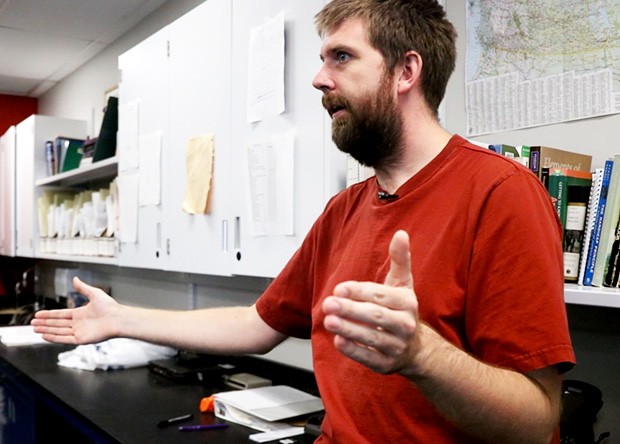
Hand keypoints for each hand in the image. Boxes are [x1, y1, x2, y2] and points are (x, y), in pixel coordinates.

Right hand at [31, 277, 119, 344]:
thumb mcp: (94, 293)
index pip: (61, 315)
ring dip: (46, 330)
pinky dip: (54, 338)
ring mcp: (79, 332)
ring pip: (58, 331)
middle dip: (44, 323)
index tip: (38, 315)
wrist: (118, 318)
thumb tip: (75, 278)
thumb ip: (83, 288)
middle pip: (57, 324)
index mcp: (80, 314)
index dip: (49, 315)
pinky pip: (64, 339)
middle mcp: (78, 323)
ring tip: (34, 329)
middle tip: (32, 323)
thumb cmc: (110, 306)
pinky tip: (44, 336)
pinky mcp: (81, 339)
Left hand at [322, 230, 421, 373]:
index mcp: (407, 302)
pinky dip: (353, 350)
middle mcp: (405, 325)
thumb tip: (401, 234)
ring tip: (329, 321)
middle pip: (376, 317)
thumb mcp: (401, 283)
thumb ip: (400, 259)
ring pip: (372, 338)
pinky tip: (338, 341)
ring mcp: (397, 346)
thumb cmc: (401, 310)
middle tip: (328, 303)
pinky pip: (369, 358)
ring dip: (349, 330)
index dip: (359, 292)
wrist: (415, 348)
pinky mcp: (386, 364)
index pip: (381, 295)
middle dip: (351, 310)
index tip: (339, 289)